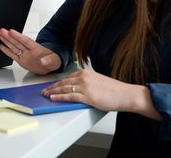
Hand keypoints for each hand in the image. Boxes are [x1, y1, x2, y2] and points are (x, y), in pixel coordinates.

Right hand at [0, 28, 61, 74]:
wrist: (51, 66)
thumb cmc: (53, 61)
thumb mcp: (54, 60)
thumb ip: (49, 60)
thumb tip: (44, 61)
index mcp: (37, 49)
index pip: (26, 41)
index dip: (18, 36)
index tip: (12, 31)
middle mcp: (29, 51)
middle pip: (17, 42)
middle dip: (9, 36)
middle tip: (2, 30)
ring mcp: (25, 55)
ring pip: (14, 47)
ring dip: (7, 41)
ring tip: (0, 34)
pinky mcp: (22, 61)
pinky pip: (13, 55)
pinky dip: (7, 51)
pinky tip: (2, 46)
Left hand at [42, 69, 159, 118]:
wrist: (125, 95)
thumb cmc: (114, 91)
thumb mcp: (97, 82)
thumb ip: (86, 83)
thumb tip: (76, 89)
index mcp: (86, 73)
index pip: (67, 78)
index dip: (57, 83)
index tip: (51, 85)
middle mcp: (83, 77)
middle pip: (63, 83)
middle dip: (52, 87)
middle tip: (44, 91)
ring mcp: (85, 86)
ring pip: (64, 89)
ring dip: (53, 92)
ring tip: (45, 95)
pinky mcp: (87, 96)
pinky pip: (69, 96)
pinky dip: (59, 97)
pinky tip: (53, 98)